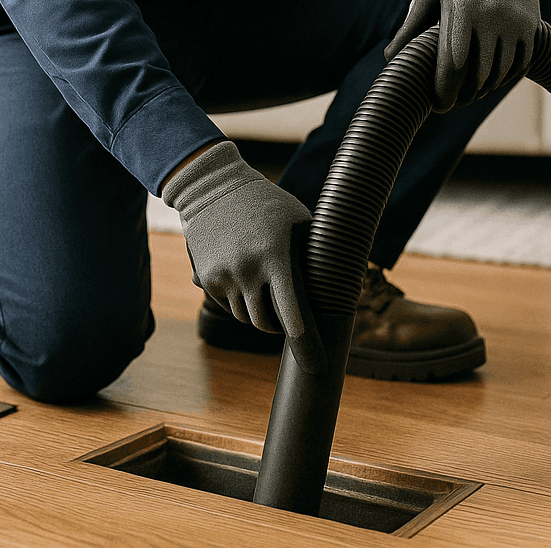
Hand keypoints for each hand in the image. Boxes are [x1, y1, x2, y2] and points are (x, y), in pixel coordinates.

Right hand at [161, 141, 324, 373]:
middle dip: (278, 327)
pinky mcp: (205, 277)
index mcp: (276, 256)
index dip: (305, 342)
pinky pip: (226, 304)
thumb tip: (346, 282)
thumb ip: (315, 254)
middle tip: (286, 323)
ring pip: (244, 316)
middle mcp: (247, 269)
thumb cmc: (267, 203)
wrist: (213, 188)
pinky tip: (244, 280)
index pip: (292, 313)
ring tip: (266, 294)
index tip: (315, 363)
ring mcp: (223, 275)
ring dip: (258, 314)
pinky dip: (238, 302)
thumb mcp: (299, 221)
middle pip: (265, 322)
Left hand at [384, 0, 541, 111]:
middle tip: (451, 103)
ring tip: (469, 93)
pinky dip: (505, 78)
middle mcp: (492, 15)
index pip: (453, 60)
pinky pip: (520, 64)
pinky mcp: (531, 26)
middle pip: (478, 73)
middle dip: (463, 95)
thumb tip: (390, 58)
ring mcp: (515, 21)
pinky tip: (491, 81)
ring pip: (500, 72)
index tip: (437, 104)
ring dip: (484, 89)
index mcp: (462, 6)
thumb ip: (411, 25)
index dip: (444, 88)